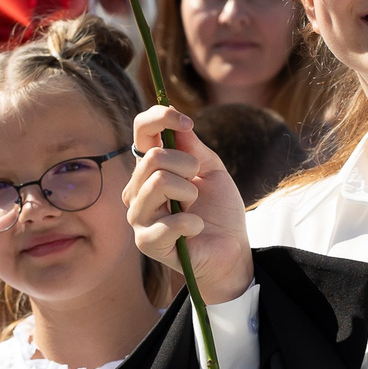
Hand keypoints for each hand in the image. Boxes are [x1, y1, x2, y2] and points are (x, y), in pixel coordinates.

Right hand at [123, 107, 251, 303]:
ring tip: (195, 207)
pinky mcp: (147, 242)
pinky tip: (196, 229)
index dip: (160, 118)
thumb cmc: (219, 211)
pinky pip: (169, 221)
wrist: (230, 250)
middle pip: (153, 158)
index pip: (141, 132)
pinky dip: (193, 223)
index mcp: (150, 169)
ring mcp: (139, 217)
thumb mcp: (212, 171)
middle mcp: (137, 190)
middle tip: (198, 183)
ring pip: (157, 183)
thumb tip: (176, 121)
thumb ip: (194, 148)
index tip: (186, 122)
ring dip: (189, 192)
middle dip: (187, 165)